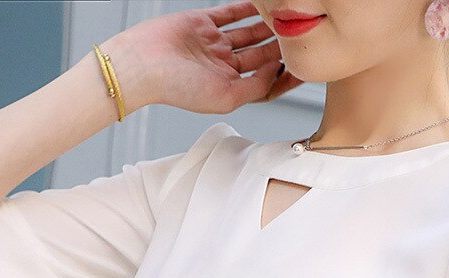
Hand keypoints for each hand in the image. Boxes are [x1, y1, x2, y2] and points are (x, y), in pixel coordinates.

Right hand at [111, 0, 302, 113]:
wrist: (144, 65)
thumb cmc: (178, 88)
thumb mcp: (226, 97)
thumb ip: (255, 87)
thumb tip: (277, 72)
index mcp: (228, 88)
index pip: (264, 82)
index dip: (284, 75)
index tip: (304, 66)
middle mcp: (222, 67)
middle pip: (259, 56)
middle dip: (280, 48)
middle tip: (302, 36)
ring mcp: (213, 44)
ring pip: (248, 33)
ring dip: (268, 26)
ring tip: (288, 17)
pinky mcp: (202, 23)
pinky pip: (231, 12)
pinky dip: (247, 7)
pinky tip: (264, 2)